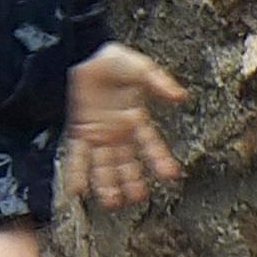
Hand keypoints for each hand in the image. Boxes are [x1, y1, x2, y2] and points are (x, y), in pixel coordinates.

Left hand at [64, 45, 186, 211]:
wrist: (85, 53)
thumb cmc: (115, 61)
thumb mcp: (140, 68)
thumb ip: (159, 82)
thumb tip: (180, 96)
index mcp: (137, 119)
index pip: (151, 144)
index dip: (160, 159)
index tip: (171, 175)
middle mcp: (119, 133)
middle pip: (127, 162)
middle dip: (132, 180)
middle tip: (137, 198)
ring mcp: (99, 135)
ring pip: (105, 165)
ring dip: (107, 184)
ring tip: (111, 203)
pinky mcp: (80, 132)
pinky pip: (77, 156)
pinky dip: (76, 173)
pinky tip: (77, 190)